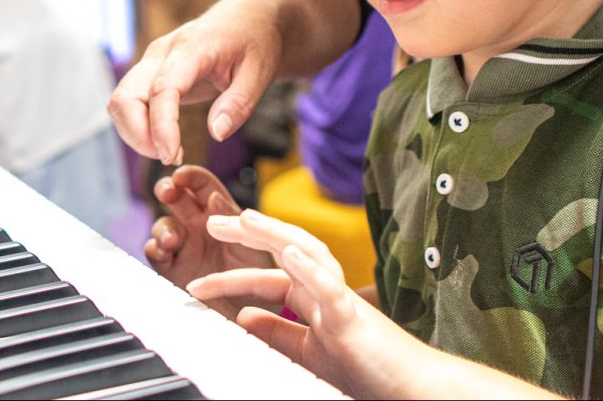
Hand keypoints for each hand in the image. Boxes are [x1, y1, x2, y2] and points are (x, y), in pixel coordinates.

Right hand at [108, 0, 281, 163]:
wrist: (246, 16)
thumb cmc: (255, 41)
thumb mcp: (261, 72)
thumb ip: (238, 104)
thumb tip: (216, 134)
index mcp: (191, 48)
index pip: (162, 89)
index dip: (161, 127)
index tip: (172, 156)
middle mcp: (162, 52)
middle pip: (124, 97)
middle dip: (138, 135)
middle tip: (172, 156)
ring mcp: (152, 61)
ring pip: (120, 103)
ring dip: (136, 134)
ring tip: (171, 151)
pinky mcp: (150, 72)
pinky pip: (129, 104)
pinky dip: (139, 127)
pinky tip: (167, 140)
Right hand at [144, 166, 272, 318]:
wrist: (254, 320)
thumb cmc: (261, 280)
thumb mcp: (255, 246)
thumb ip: (236, 221)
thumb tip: (214, 197)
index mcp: (220, 214)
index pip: (202, 186)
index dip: (191, 177)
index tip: (181, 175)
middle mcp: (198, 227)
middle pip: (176, 199)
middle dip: (168, 190)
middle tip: (168, 192)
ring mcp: (183, 248)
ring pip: (163, 226)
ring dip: (164, 227)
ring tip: (173, 240)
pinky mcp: (171, 272)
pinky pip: (156, 255)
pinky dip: (156, 250)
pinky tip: (165, 253)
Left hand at [190, 210, 419, 398]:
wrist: (407, 386)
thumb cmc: (363, 367)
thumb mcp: (306, 350)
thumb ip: (277, 332)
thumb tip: (245, 317)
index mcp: (311, 297)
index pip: (265, 278)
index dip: (229, 278)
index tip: (195, 285)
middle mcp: (324, 288)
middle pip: (284, 247)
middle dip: (248, 232)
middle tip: (210, 221)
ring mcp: (339, 298)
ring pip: (307, 252)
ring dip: (276, 233)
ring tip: (247, 218)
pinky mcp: (351, 317)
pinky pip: (330, 287)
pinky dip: (309, 268)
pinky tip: (290, 253)